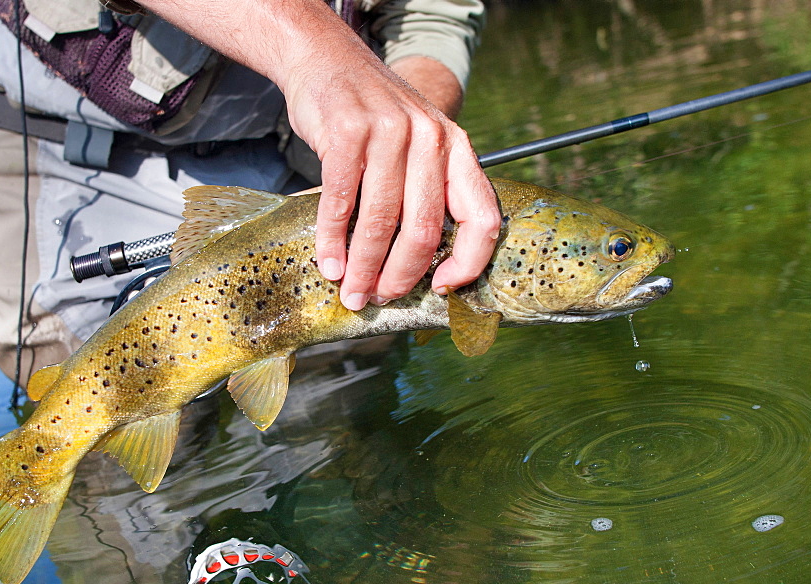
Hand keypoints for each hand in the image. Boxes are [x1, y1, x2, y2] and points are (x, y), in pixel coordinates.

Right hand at [139, 0, 501, 308]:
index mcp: (458, 148)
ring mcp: (390, 132)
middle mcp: (431, 138)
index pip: (482, 217)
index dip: (468, 263)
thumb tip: (417, 267)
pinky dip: (332, 240)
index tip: (440, 288)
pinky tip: (329, 263)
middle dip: (400, 275)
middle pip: (424, 229)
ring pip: (380, 221)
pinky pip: (342, 201)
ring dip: (362, 266)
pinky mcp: (348, 132)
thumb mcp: (418, 142)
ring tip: (350, 291)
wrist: (328, 58)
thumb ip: (426, 190)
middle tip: (379, 298)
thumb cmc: (374, 116)